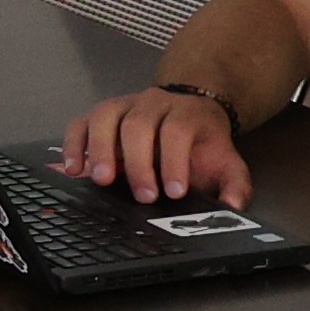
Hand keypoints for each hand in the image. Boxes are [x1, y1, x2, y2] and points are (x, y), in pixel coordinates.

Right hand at [55, 83, 250, 206]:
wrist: (190, 112)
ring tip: (100, 179)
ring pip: (106, 117)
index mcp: (185, 115)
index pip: (177, 131)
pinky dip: (75, 144)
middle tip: (143, 195)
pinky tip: (74, 168)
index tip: (174, 191)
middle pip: (139, 125)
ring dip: (100, 148)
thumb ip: (235, 184)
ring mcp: (124, 106)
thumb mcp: (226, 163)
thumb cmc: (201, 146)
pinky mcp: (102, 115)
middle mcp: (153, 105)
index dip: (174, 161)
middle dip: (138, 162)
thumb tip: (233, 205)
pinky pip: (82, 122)